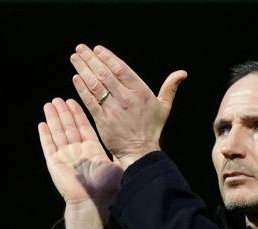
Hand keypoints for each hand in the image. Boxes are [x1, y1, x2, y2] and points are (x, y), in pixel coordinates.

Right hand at [38, 97, 122, 228]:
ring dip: (53, 119)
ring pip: (58, 134)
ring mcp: (65, 158)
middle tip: (59, 98)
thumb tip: (130, 147)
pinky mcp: (54, 163)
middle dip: (64, 113)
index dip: (78, 115)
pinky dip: (45, 135)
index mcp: (92, 152)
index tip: (73, 101)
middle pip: (69, 128)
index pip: (83, 128)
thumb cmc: (106, 188)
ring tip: (50, 104)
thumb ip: (118, 154)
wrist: (93, 202)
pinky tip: (42, 124)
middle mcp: (78, 153)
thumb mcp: (116, 165)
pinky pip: (48, 146)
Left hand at [69, 44, 186, 168]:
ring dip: (83, 69)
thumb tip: (182, 73)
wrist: (140, 151)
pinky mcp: (102, 120)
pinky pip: (90, 101)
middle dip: (91, 59)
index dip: (108, 57)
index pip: (121, 69)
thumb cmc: (152, 129)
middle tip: (80, 48)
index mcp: (141, 92)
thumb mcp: (164, 107)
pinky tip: (76, 78)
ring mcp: (113, 109)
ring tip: (75, 58)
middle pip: (105, 73)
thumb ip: (170, 88)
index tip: (97, 49)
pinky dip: (82, 88)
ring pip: (95, 84)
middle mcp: (126, 98)